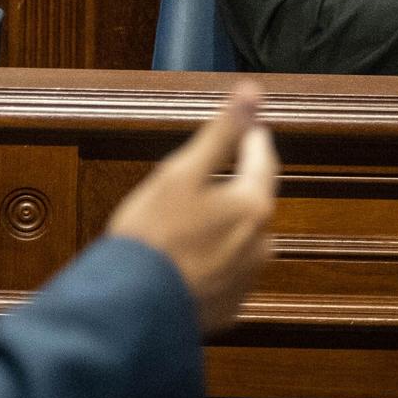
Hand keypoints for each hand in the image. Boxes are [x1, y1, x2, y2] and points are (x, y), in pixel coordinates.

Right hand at [108, 82, 277, 333]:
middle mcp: (263, 242)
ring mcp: (248, 278)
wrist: (134, 306)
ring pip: (241, 235)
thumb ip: (221, 132)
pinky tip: (181, 255)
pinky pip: (226, 269)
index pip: (263, 156)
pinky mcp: (231, 305)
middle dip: (232, 182)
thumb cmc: (153, 231)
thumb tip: (252, 91)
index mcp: (253, 204)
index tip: (238, 124)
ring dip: (221, 221)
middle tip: (198, 173)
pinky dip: (211, 256)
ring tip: (183, 217)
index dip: (249, 136)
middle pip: (252, 198)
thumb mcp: (181, 171)